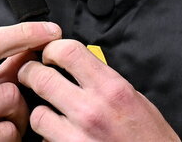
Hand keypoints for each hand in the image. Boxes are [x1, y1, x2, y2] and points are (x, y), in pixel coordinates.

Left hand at [18, 39, 179, 141]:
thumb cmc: (151, 137)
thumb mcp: (134, 98)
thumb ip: (104, 78)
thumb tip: (78, 63)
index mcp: (112, 89)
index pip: (68, 52)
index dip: (52, 49)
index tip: (49, 54)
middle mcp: (92, 111)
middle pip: (41, 78)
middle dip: (31, 73)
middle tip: (31, 74)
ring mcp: (78, 137)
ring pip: (37, 113)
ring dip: (40, 111)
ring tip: (50, 112)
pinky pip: (45, 140)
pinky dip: (48, 137)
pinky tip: (59, 134)